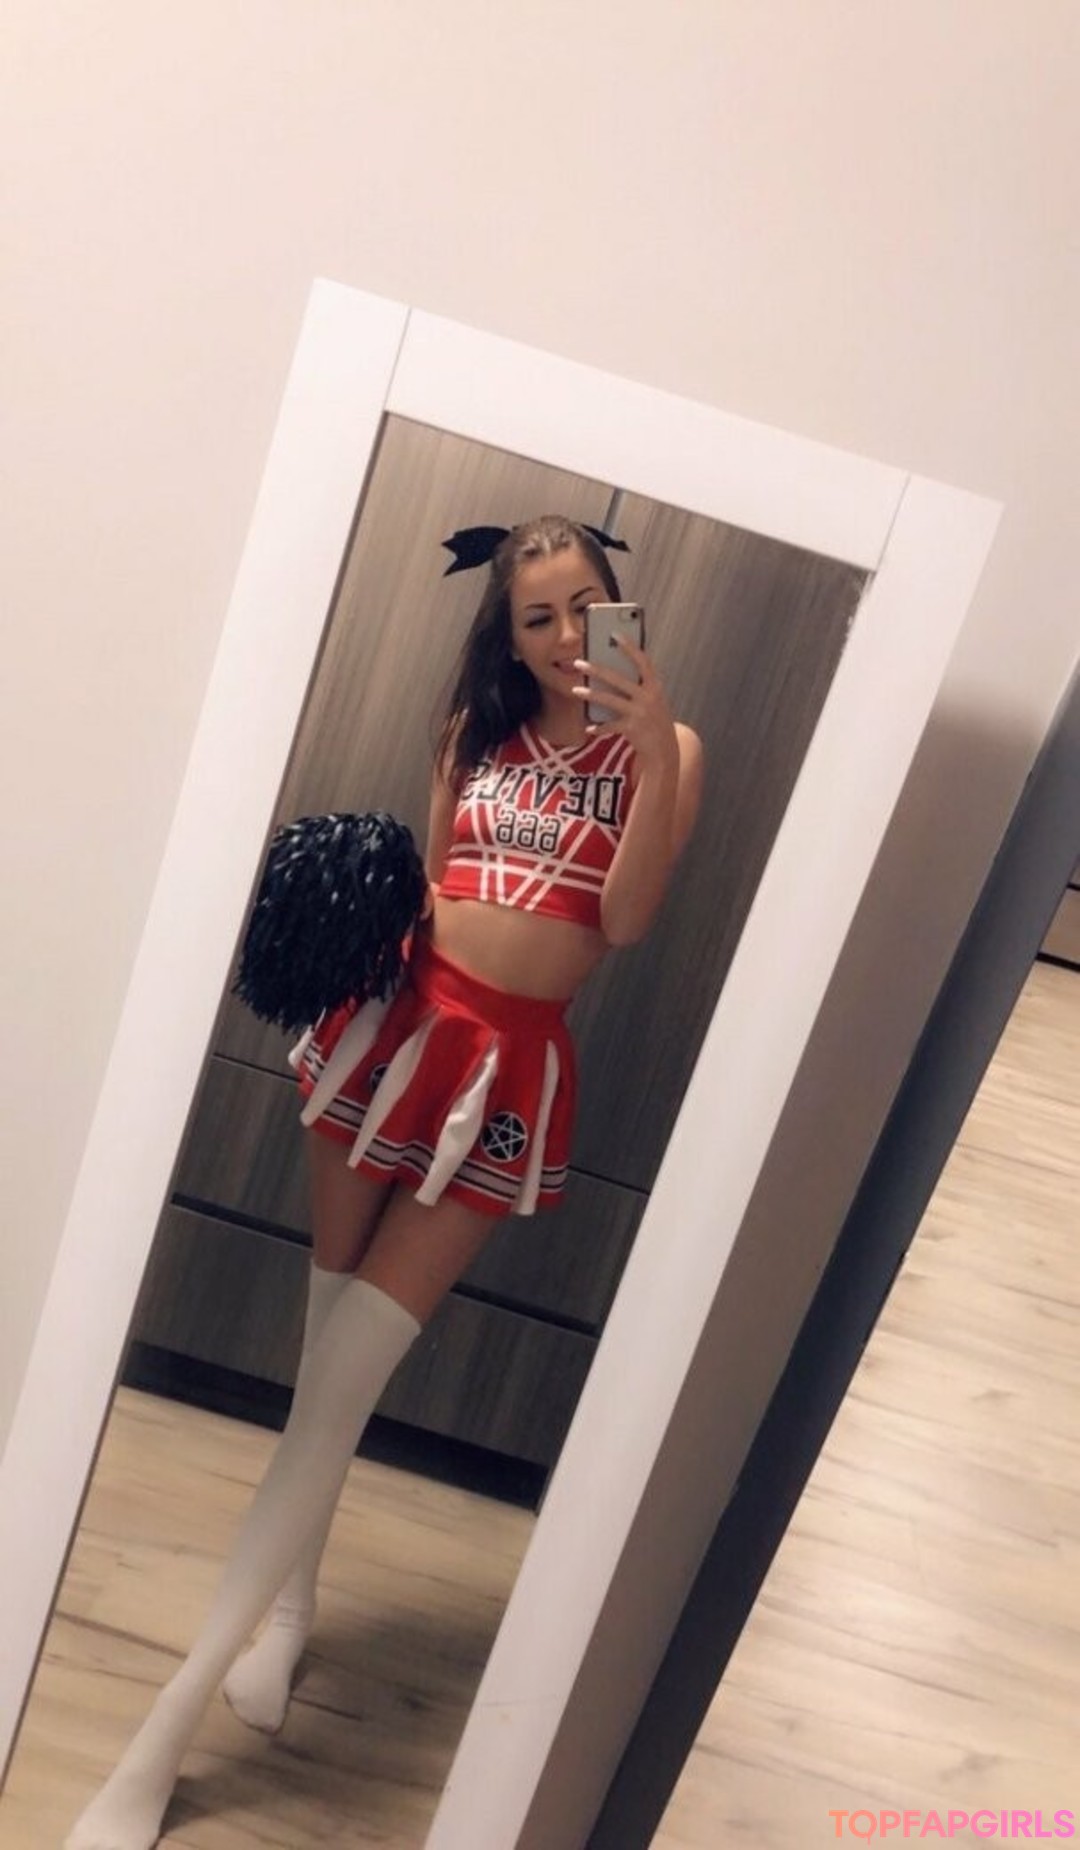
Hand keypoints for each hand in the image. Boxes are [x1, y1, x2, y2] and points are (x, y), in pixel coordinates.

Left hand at [573, 638, 678, 775]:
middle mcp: (648, 697)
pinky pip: (610, 725)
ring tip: (576, 690)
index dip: (629, 647)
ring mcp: (640, 713)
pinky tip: (588, 728)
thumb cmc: (655, 721)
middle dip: (596, 670)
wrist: (665, 750)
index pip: (642, 661)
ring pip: (609, 700)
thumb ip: (639, 687)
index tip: (614, 634)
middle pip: (617, 679)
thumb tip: (610, 673)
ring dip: (590, 694)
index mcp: (655, 686)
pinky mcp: (632, 729)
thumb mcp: (653, 701)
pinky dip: (598, 727)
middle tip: (578, 663)